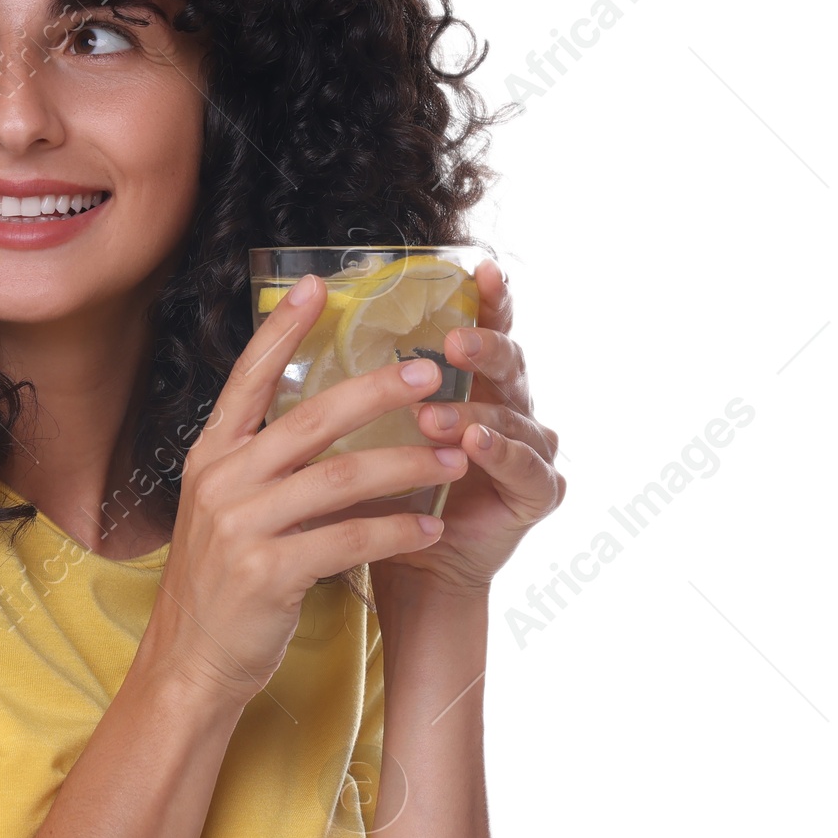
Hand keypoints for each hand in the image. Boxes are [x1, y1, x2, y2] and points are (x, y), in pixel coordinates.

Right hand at [138, 274, 471, 707]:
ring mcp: (240, 526)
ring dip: (406, 463)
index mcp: (211, 457)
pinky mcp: (268, 572)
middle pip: (310, 419)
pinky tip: (431, 524)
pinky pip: (349, 538)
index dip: (283, 331)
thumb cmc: (222, 584)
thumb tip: (323, 417)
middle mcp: (221, 481)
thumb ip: (262, 463)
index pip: (248, 379)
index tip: (320, 286)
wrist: (191, 661)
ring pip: (340, 477)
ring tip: (455, 455)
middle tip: (433, 374)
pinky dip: (396, 529)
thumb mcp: (226, 509)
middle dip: (378, 391)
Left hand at [375, 258, 564, 599]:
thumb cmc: (382, 498)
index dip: (489, 299)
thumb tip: (298, 325)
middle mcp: (508, 408)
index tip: (479, 268)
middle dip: (484, 347)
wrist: (407, 569)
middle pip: (509, 363)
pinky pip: (526, 467)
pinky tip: (475, 444)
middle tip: (453, 341)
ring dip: (472, 412)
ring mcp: (531, 449)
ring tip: (434, 415)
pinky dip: (500, 454)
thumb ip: (352, 388)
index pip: (485, 329)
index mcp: (472, 384)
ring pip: (511, 416)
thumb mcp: (361, 435)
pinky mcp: (538, 493)